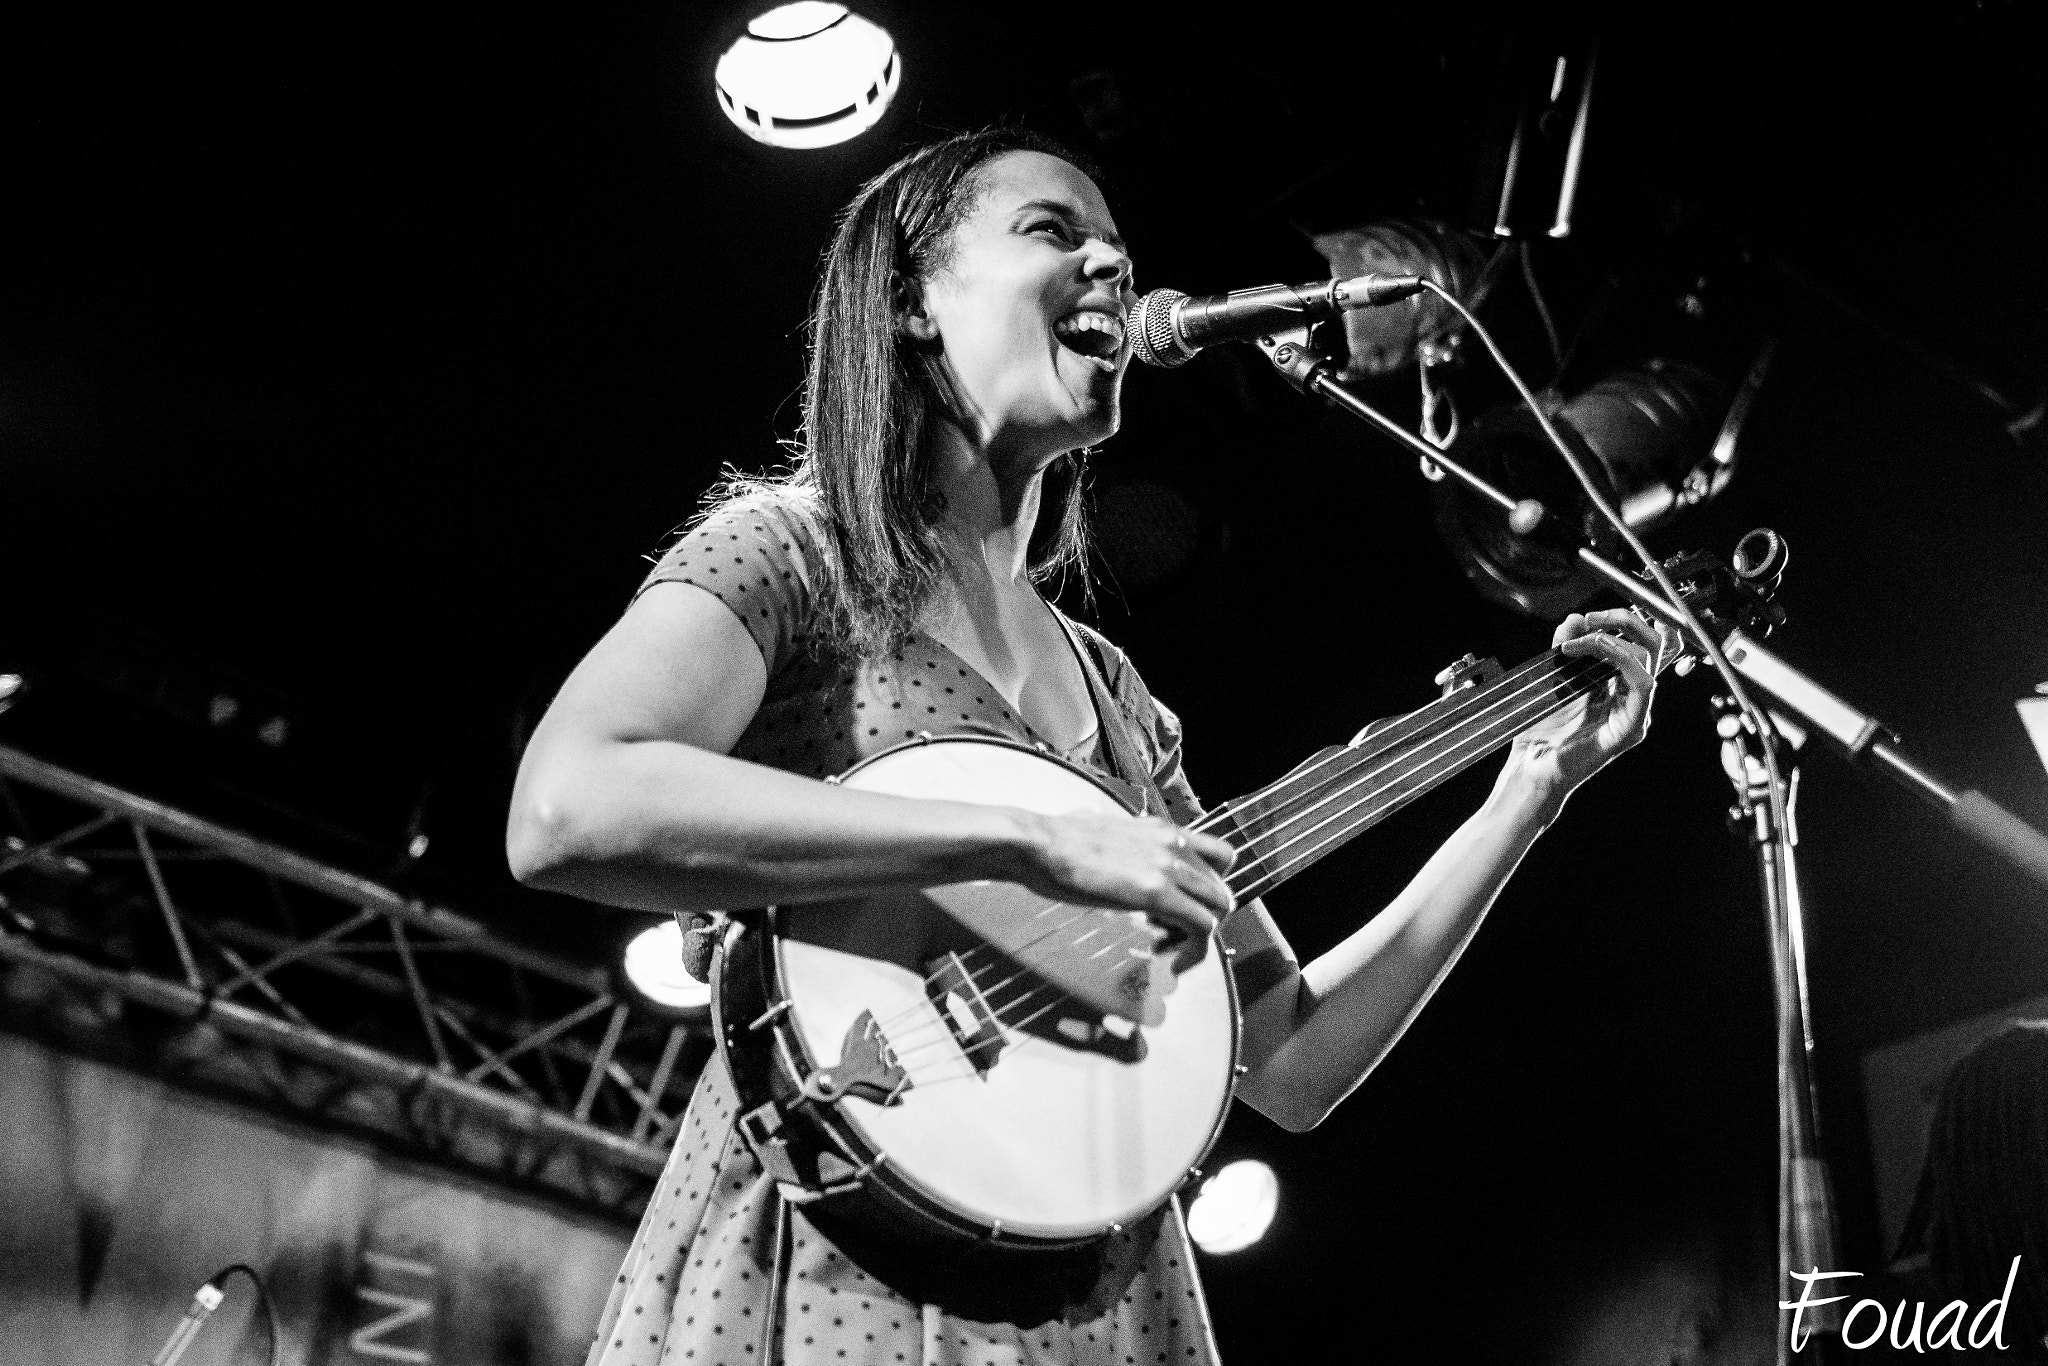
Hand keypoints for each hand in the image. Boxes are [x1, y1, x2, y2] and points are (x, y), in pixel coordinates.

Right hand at [1012, 810, 1235, 968]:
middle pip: (1220, 887)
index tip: (1190, 906)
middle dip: (1204, 918)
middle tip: (1174, 935)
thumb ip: (1120, 841)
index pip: (1219, 855)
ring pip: (1218, 908)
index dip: (1212, 886)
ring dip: (1200, 937)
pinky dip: (1194, 951)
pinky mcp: (1156, 893)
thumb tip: (1104, 841)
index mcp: (1162, 830)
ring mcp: (1168, 867)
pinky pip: (1201, 927)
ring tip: (1168, 950)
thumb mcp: (1104, 833)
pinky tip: (1171, 961)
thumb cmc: (1057, 841)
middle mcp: (1173, 844)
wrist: (1038, 844)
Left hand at [1507, 608, 1667, 807]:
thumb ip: (1567, 645)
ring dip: (1613, 636)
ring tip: (1580, 638)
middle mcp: (1633, 699)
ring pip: (1651, 658)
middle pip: (1656, 645)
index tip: (1596, 613)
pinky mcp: (1630, 728)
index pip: (1646, 644)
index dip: (1629, 620)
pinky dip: (1620, 657)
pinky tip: (1595, 648)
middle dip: (1625, 620)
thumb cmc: (1541, 730)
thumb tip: (1577, 618)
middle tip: (1592, 619)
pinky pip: (1642, 684)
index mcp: (1621, 687)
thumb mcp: (1554, 676)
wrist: (1531, 767)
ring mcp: (1635, 714)